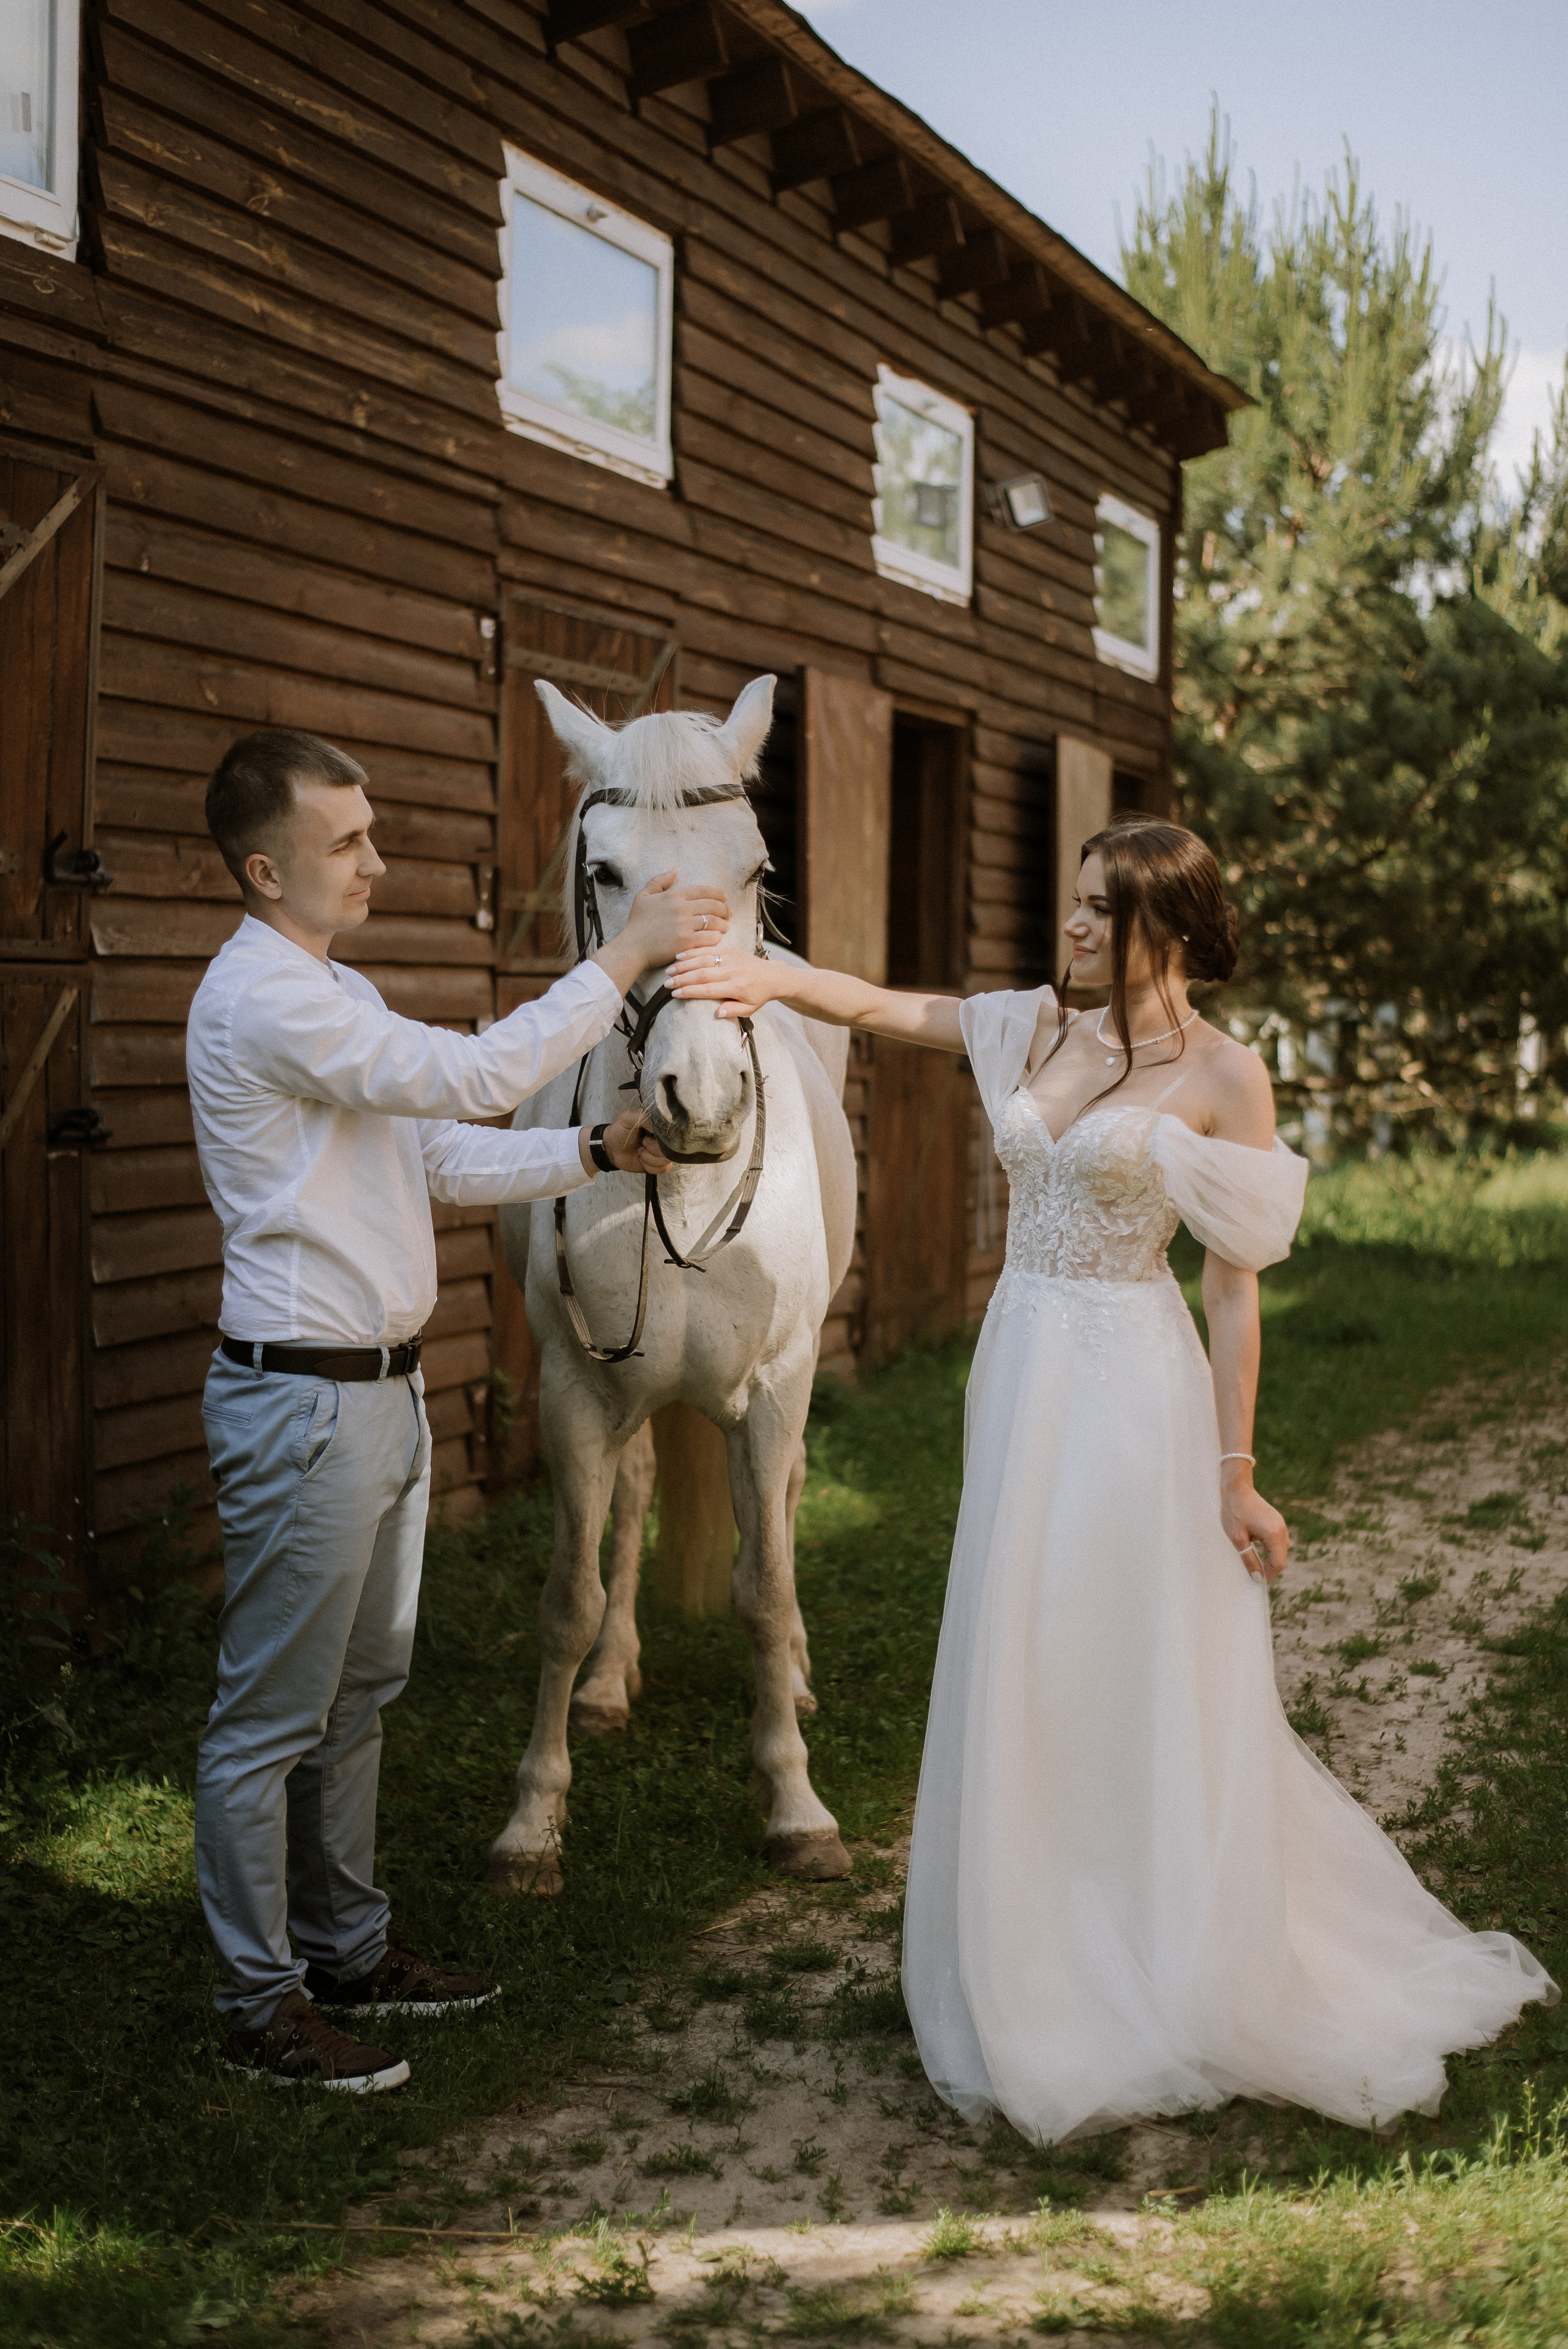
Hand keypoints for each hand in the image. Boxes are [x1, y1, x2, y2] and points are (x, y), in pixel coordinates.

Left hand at [579, 1106, 670, 1176]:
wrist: (611, 1149)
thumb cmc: (619, 1131)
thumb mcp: (628, 1117)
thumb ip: (644, 1116)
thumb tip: (659, 1126)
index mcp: (659, 1125)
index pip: (672, 1133)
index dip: (659, 1139)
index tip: (646, 1137)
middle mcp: (663, 1138)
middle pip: (670, 1149)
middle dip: (652, 1150)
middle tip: (642, 1144)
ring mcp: (662, 1151)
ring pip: (666, 1160)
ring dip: (649, 1159)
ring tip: (640, 1151)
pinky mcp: (658, 1163)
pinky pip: (663, 1169)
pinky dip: (650, 1167)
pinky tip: (642, 1160)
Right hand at [593, 869, 730, 995]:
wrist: (632, 947)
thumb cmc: (637, 923)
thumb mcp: (644, 896)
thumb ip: (659, 881)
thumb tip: (674, 869)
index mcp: (674, 896)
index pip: (703, 891)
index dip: (718, 894)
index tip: (724, 898)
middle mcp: (681, 909)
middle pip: (712, 906)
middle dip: (725, 909)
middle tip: (729, 913)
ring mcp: (684, 926)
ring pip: (713, 922)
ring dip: (723, 924)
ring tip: (726, 926)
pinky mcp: (686, 943)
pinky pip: (709, 938)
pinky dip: (716, 937)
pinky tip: (717, 938)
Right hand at [669, 943, 779, 1020]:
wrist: (773, 975)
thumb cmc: (758, 995)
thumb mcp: (749, 1009)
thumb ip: (733, 1010)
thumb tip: (716, 1014)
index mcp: (737, 987)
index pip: (709, 989)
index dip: (690, 991)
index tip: (675, 994)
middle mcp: (733, 971)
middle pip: (702, 974)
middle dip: (682, 979)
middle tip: (666, 983)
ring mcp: (731, 958)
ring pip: (703, 960)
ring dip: (684, 965)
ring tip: (669, 971)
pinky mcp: (730, 949)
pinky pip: (709, 949)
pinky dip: (693, 953)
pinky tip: (679, 957)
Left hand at [1221, 1471, 1288, 1585]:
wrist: (1236, 1488)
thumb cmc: (1234, 1512)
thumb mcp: (1238, 1539)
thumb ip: (1249, 1559)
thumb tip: (1258, 1578)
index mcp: (1273, 1534)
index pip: (1278, 1563)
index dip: (1269, 1574)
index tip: (1256, 1580)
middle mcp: (1281, 1529)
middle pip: (1282, 1557)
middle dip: (1270, 1567)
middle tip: (1253, 1572)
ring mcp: (1281, 1524)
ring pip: (1281, 1549)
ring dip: (1270, 1558)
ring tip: (1254, 1559)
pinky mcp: (1277, 1521)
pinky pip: (1278, 1540)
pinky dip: (1271, 1548)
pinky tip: (1256, 1545)